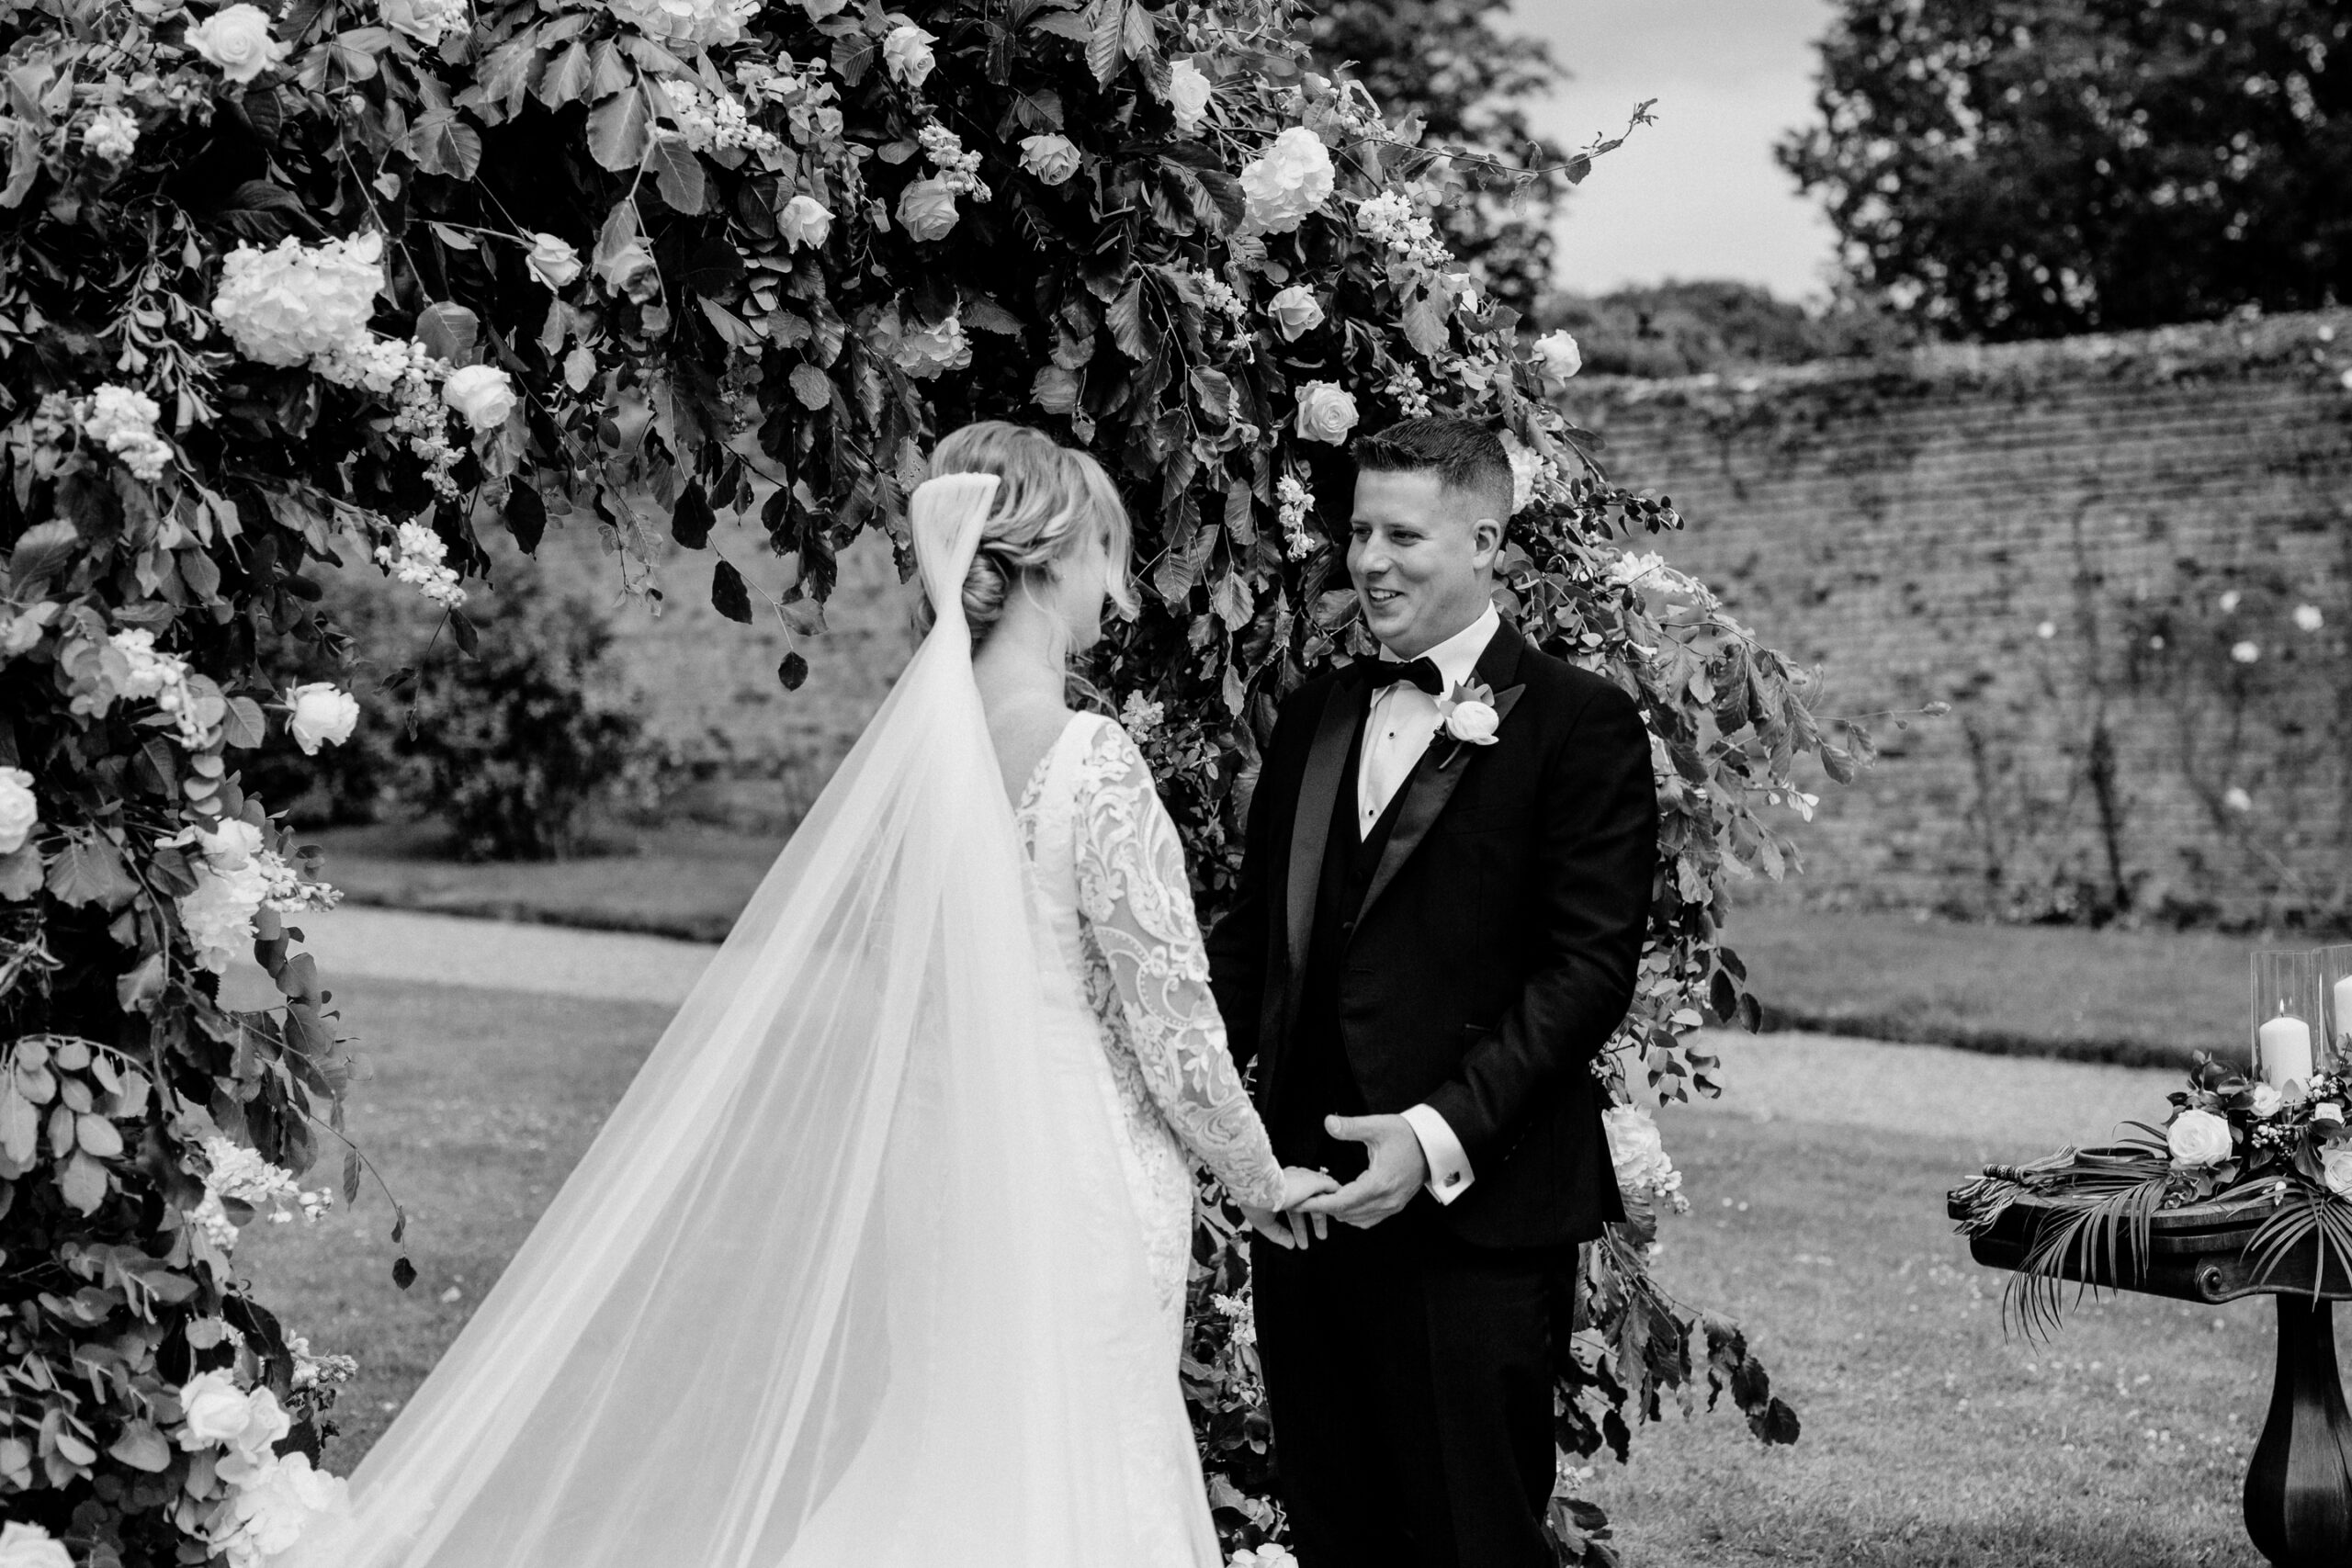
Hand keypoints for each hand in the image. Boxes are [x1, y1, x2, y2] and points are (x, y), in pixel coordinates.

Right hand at [1238, 1167, 1337, 1248]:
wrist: (1259, 1187)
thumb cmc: (1255, 1201)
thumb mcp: (1264, 1222)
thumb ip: (1278, 1233)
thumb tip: (1289, 1244)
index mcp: (1279, 1191)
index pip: (1294, 1210)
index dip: (1299, 1226)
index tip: (1300, 1240)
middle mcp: (1292, 1184)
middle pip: (1309, 1204)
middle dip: (1315, 1221)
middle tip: (1321, 1236)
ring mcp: (1303, 1182)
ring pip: (1319, 1195)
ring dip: (1326, 1210)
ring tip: (1334, 1224)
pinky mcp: (1314, 1181)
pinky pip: (1329, 1187)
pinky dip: (1335, 1196)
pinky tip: (1341, 1205)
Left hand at [1294, 1114, 1426, 1228]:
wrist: (1434, 1146)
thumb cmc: (1408, 1136)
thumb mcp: (1378, 1127)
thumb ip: (1351, 1127)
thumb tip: (1328, 1123)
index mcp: (1379, 1183)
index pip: (1342, 1202)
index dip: (1319, 1204)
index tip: (1300, 1202)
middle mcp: (1386, 1200)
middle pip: (1346, 1213)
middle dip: (1323, 1208)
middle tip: (1303, 1200)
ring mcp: (1392, 1206)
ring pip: (1357, 1220)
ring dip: (1337, 1212)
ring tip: (1319, 1201)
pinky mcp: (1395, 1206)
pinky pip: (1369, 1220)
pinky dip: (1352, 1215)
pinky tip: (1343, 1204)